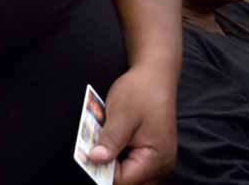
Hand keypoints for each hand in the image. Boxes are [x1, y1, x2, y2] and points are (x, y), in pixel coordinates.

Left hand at [88, 65, 177, 183]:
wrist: (155, 74)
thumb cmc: (141, 91)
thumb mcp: (122, 113)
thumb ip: (110, 139)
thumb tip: (95, 159)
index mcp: (157, 158)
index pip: (124, 180)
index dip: (102, 171)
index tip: (87, 155)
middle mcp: (161, 165)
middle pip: (127, 180)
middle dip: (107, 168)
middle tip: (94, 148)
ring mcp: (158, 161)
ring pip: (128, 174)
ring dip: (112, 162)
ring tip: (103, 141)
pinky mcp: (152, 154)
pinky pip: (132, 164)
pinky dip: (118, 156)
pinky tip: (110, 140)